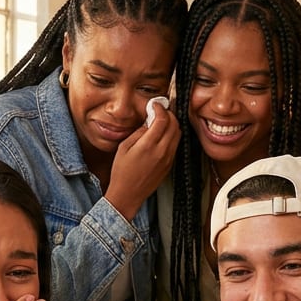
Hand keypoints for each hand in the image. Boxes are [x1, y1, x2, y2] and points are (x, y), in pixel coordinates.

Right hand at [103, 99, 179, 219]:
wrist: (128, 195)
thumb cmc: (122, 172)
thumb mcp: (124, 147)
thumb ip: (139, 132)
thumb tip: (149, 122)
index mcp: (149, 145)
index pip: (163, 119)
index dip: (160, 108)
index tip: (155, 105)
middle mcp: (162, 151)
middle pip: (175, 124)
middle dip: (168, 114)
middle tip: (159, 111)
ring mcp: (168, 159)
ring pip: (178, 134)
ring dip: (172, 124)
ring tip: (161, 122)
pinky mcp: (170, 165)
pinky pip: (175, 144)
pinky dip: (171, 136)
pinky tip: (161, 136)